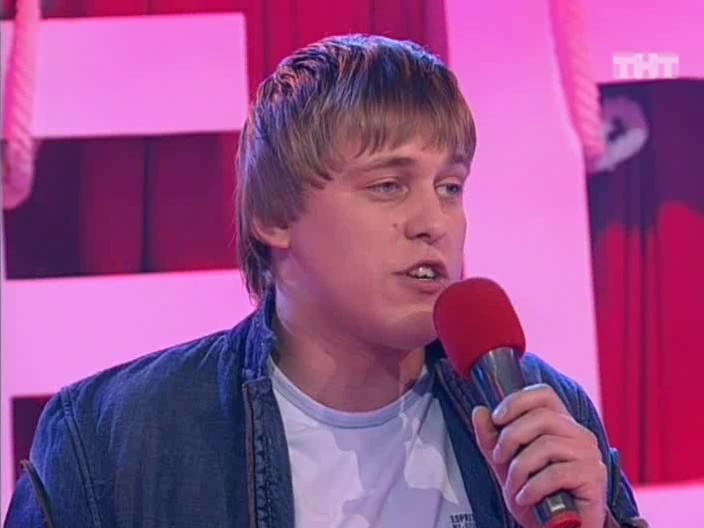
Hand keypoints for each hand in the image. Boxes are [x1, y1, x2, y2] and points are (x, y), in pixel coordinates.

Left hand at [471, 384, 607, 527]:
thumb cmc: (536, 497)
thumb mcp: (505, 464)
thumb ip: (491, 438)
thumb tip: (479, 411)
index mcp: (561, 424)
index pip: (544, 394)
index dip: (517, 401)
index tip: (497, 418)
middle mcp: (579, 434)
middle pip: (542, 417)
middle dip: (511, 437)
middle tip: (499, 458)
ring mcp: (589, 455)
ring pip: (546, 445)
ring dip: (520, 468)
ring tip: (514, 487)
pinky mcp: (593, 478)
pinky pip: (556, 473)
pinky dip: (532, 487)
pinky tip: (525, 498)